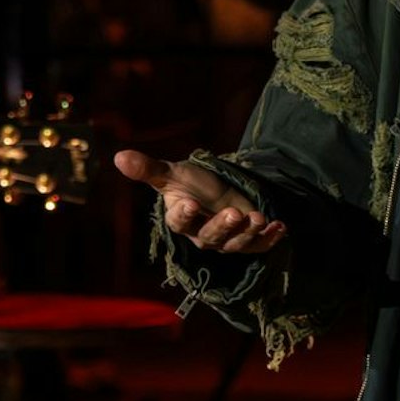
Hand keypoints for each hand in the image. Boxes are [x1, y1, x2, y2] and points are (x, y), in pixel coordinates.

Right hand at [113, 150, 286, 253]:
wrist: (216, 189)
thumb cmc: (190, 183)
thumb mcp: (172, 173)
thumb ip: (148, 169)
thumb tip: (119, 155)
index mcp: (180, 219)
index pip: (179, 221)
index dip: (184, 214)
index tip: (189, 202)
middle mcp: (202, 234)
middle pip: (211, 237)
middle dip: (223, 227)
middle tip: (234, 213)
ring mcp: (226, 239)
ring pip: (236, 244)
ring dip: (249, 233)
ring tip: (259, 217)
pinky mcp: (247, 238)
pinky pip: (259, 244)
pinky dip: (270, 238)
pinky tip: (280, 227)